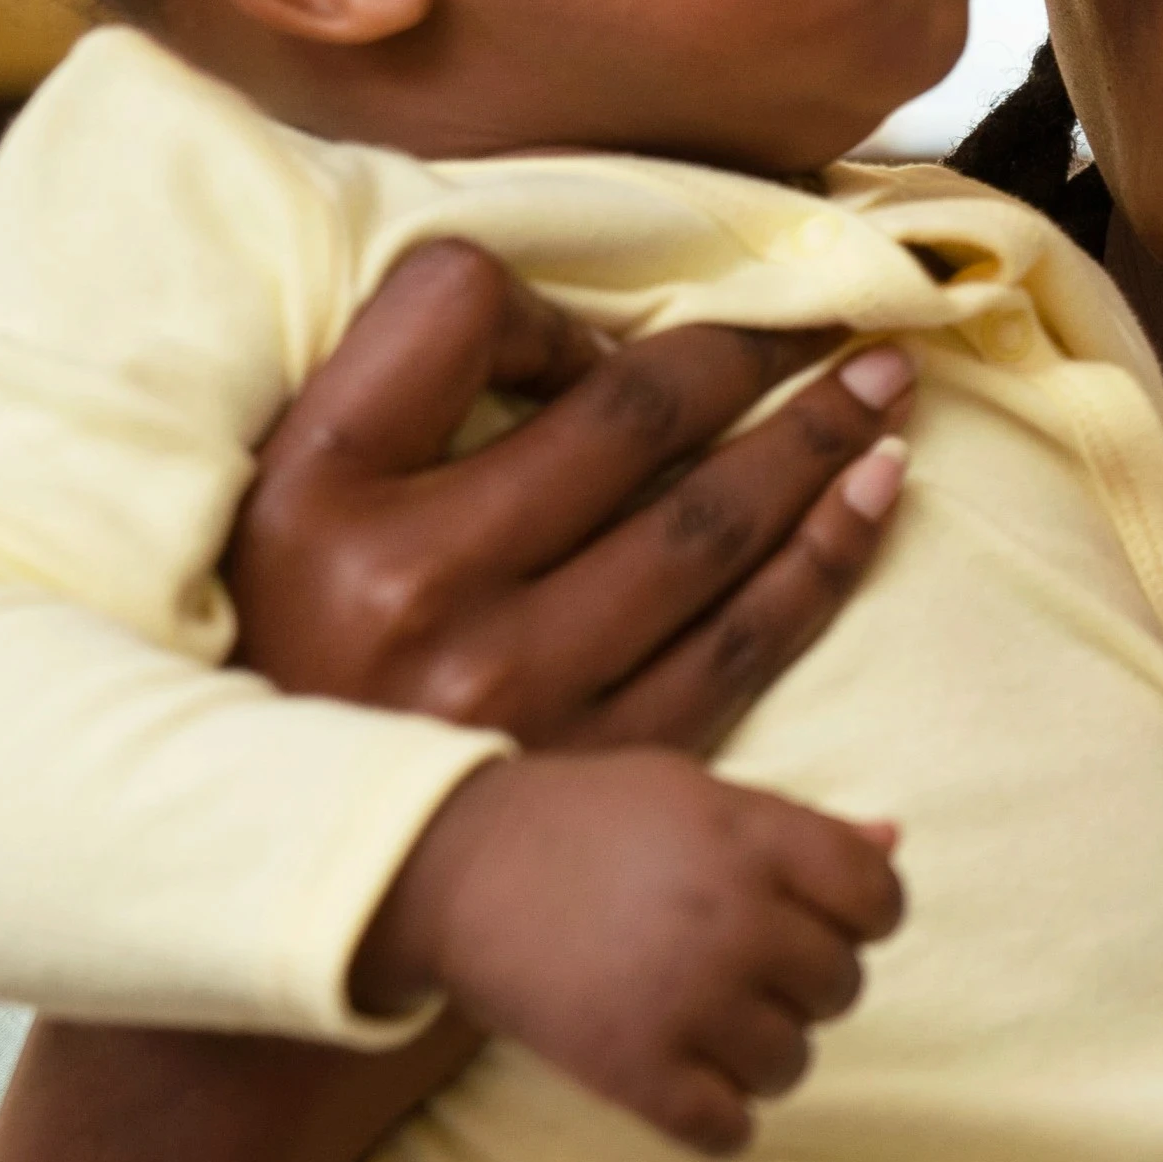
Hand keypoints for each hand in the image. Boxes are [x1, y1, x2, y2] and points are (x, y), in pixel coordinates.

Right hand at [229, 239, 914, 751]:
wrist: (298, 866)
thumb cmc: (288, 652)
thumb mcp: (278, 504)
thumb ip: (390, 395)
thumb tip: (579, 337)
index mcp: (318, 493)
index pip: (454, 310)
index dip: (545, 295)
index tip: (604, 323)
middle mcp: (416, 585)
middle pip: (628, 419)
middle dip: (752, 352)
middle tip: (840, 315)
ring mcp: (521, 686)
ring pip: (712, 527)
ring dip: (818, 441)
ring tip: (884, 388)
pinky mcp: (605, 764)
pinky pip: (749, 641)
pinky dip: (827, 555)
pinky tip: (877, 493)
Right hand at [356, 751, 904, 1152]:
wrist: (451, 869)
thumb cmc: (584, 824)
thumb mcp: (695, 793)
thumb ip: (797, 827)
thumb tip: (894, 841)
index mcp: (755, 838)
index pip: (881, 898)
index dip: (863, 916)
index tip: (816, 921)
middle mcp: (733, 918)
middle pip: (841, 987)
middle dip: (802, 984)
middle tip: (737, 969)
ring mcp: (686, 999)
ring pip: (792, 1064)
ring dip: (761, 1054)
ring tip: (704, 1023)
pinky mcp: (633, 1070)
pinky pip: (728, 1131)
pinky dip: (720, 1121)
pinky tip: (689, 1086)